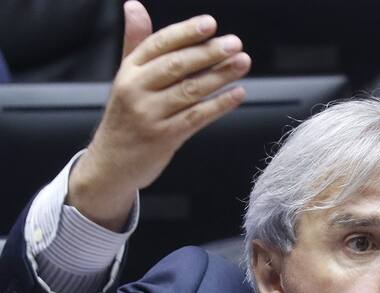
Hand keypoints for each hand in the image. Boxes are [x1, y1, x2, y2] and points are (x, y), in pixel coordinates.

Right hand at [68, 0, 251, 230]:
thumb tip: (134, 5)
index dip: (186, 32)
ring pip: (189, 91)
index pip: (159, 44)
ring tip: (242, 63)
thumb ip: (136, 42)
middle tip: (235, 43)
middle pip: (176, 66)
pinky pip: (196, 118)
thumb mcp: (126, 77)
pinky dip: (219, 105)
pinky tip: (238, 93)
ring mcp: (149, 115)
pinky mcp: (164, 138)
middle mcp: (135, 90)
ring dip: (220, 76)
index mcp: (128, 70)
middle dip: (208, 53)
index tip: (210, 23)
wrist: (111, 164)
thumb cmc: (126, 116)